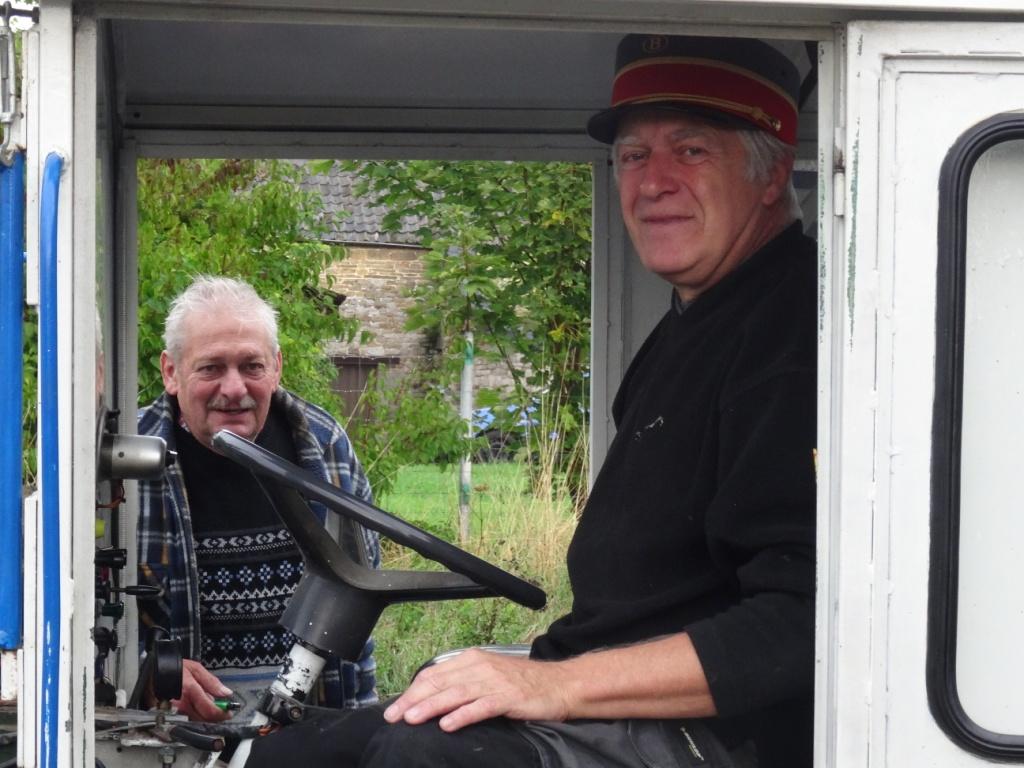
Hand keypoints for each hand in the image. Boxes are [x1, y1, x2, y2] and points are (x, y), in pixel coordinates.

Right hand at [172, 659, 232, 721]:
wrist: (151, 672)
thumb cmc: (173, 668)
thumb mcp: (196, 669)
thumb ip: (212, 682)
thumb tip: (226, 693)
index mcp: (191, 690)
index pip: (210, 710)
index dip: (222, 713)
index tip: (228, 713)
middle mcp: (181, 703)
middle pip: (203, 719)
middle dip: (214, 717)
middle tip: (220, 711)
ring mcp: (173, 711)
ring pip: (194, 722)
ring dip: (204, 717)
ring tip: (207, 708)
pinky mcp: (167, 716)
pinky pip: (184, 720)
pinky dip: (192, 717)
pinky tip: (195, 710)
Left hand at [382, 648, 571, 731]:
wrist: (560, 684)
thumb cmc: (522, 684)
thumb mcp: (488, 676)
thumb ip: (462, 683)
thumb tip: (432, 699)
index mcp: (472, 660)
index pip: (434, 674)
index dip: (412, 691)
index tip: (394, 708)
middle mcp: (480, 667)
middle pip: (440, 683)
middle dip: (414, 700)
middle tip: (394, 717)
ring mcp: (494, 681)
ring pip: (456, 693)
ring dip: (431, 706)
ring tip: (412, 718)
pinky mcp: (509, 697)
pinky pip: (481, 706)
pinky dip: (463, 715)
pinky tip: (448, 724)